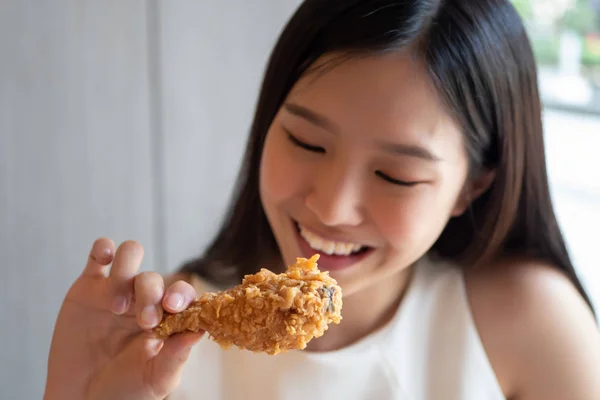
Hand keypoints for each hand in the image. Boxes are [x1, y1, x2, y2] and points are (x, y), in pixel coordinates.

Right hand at [44, 238, 203, 399]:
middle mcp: (143, 299)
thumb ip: (176, 356)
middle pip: (154, 277)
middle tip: (144, 320)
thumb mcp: (156, 379)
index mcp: (166, 318)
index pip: (182, 293)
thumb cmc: (124, 391)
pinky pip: (99, 253)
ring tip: (117, 306)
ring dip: (128, 272)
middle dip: (151, 293)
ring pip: (131, 255)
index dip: (182, 293)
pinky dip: (104, 247)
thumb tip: (199, 330)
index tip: (174, 306)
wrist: (81, 399)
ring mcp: (116, 290)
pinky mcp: (88, 287)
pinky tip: (107, 259)